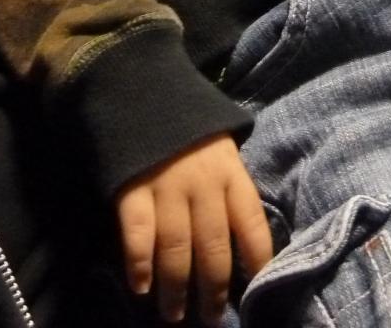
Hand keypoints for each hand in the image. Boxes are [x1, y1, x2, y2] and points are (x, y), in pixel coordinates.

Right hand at [116, 134, 272, 325]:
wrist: (139, 85)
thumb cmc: (186, 122)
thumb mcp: (221, 145)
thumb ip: (229, 185)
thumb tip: (244, 238)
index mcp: (231, 173)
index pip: (252, 227)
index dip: (258, 263)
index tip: (258, 292)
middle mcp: (203, 185)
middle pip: (213, 248)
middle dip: (213, 290)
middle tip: (209, 319)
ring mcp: (166, 187)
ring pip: (176, 249)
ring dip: (175, 288)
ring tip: (173, 314)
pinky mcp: (132, 188)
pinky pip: (138, 234)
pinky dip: (139, 263)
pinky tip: (140, 286)